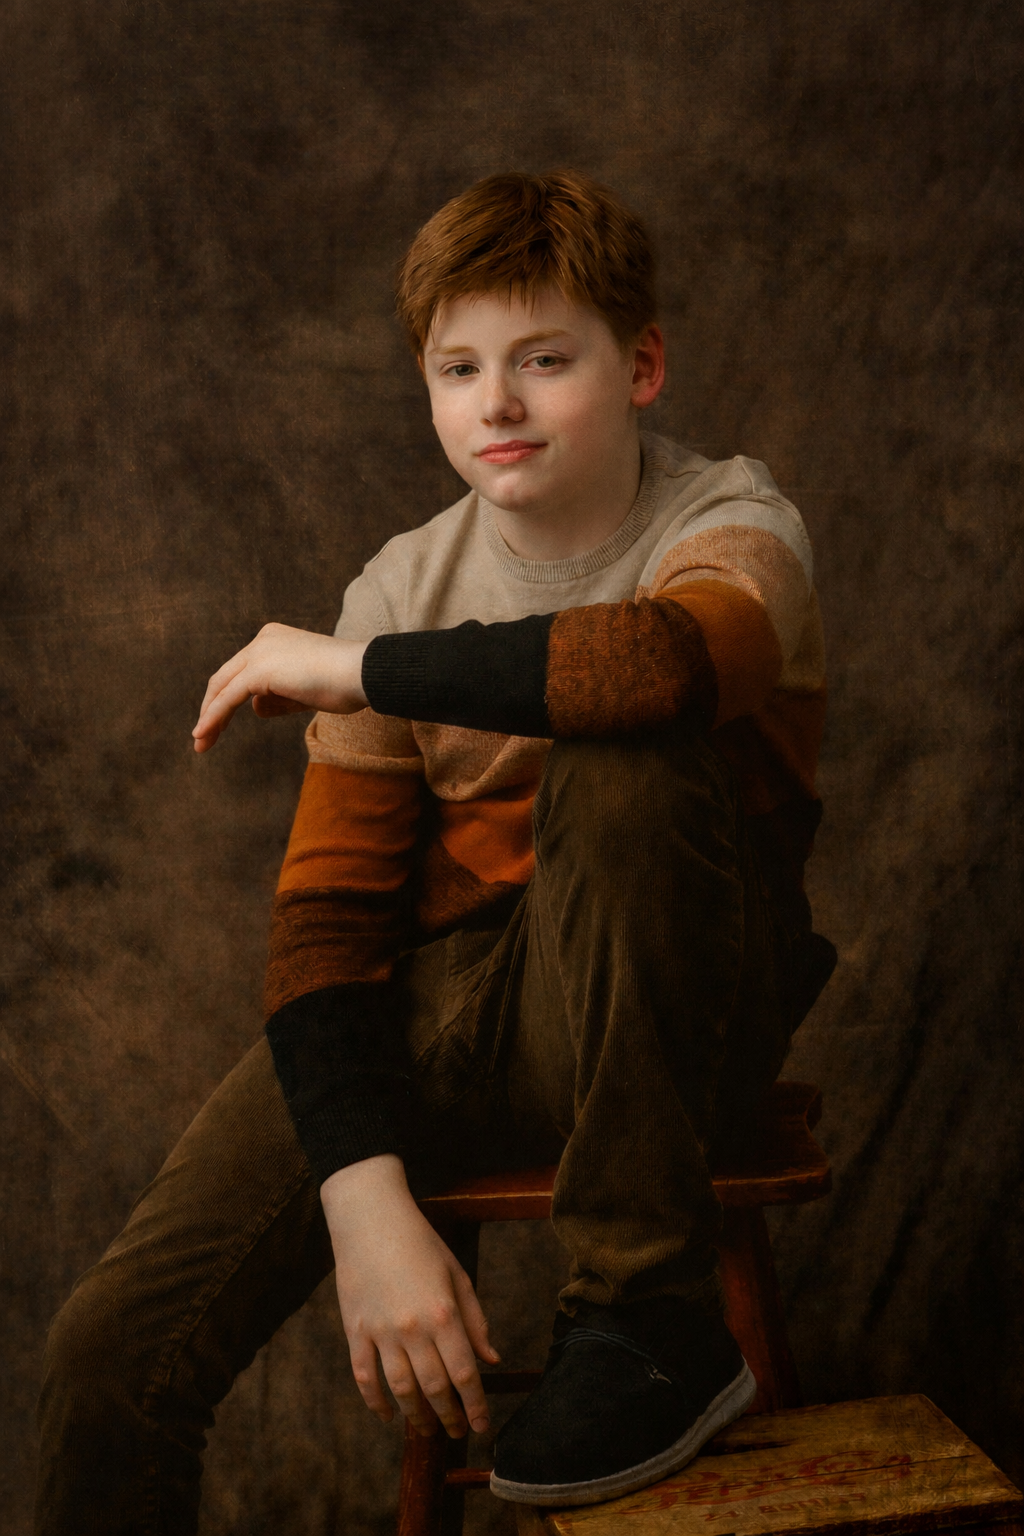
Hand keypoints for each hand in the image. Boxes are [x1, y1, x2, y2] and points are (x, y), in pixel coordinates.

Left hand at [192, 623, 368, 752]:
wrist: (363, 674)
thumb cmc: (345, 683)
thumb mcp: (304, 692)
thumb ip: (278, 697)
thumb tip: (256, 708)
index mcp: (273, 639)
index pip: (241, 671)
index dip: (225, 698)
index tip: (219, 724)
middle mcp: (263, 640)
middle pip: (225, 677)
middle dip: (211, 708)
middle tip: (201, 737)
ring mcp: (260, 652)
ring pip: (223, 688)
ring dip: (209, 717)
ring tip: (201, 743)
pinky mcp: (260, 670)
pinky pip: (228, 698)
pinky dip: (214, 717)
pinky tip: (204, 735)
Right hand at [321, 1155, 499, 1438]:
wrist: (370, 1218)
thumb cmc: (420, 1242)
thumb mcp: (457, 1274)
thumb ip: (475, 1319)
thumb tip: (490, 1359)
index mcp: (444, 1313)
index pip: (464, 1373)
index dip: (474, 1405)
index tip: (480, 1426)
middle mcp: (414, 1328)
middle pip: (435, 1387)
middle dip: (448, 1416)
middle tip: (455, 1433)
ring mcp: (381, 1331)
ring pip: (401, 1389)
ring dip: (416, 1415)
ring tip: (427, 1429)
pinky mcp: (355, 1331)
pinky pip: (365, 1377)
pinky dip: (376, 1402)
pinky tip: (388, 1415)